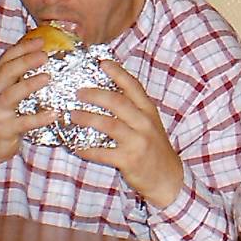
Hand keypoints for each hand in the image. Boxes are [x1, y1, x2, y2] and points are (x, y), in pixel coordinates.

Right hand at [0, 37, 56, 172]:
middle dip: (25, 61)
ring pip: (12, 95)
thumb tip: (41, 50)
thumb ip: (19, 74)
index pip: (6, 59)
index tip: (41, 40)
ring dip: (30, 84)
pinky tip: (54, 113)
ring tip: (48, 77)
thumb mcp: (7, 91)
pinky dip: (39, 118)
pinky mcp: (4, 129)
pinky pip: (24, 123)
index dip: (22, 48)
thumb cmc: (3, 112)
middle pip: (7, 72)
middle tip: (45, 55)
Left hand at [72, 61, 183, 208]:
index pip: (133, 86)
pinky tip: (76, 147)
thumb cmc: (154, 147)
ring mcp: (137, 142)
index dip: (118, 73)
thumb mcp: (149, 123)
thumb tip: (105, 93)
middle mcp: (144, 123)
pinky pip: (103, 152)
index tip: (102, 62)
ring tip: (72, 115)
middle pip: (118, 102)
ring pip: (108, 125)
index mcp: (148, 111)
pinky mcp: (129, 160)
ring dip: (87, 118)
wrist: (167, 178)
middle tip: (78, 92)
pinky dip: (87, 149)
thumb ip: (133, 108)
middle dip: (95, 95)